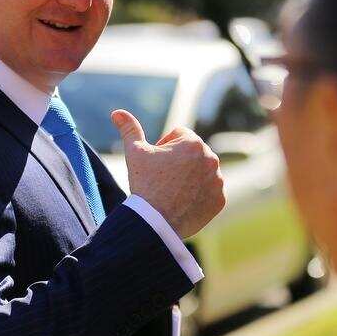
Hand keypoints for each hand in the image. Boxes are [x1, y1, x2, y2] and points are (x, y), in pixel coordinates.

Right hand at [111, 109, 225, 238]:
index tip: (156, 163)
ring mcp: (217, 181)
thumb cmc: (144, 184)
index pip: (179, 135)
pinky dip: (199, 195)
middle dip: (179, 161)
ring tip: (172, 191)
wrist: (154, 222)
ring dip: (190, 177)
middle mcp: (211, 158)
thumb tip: (117, 112)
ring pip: (202, 171)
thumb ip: (130, 129)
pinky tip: (182, 203)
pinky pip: (210, 191)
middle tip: (162, 179)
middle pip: (192, 153)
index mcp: (193, 142)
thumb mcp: (135, 153)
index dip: (164, 147)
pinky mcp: (219, 200)